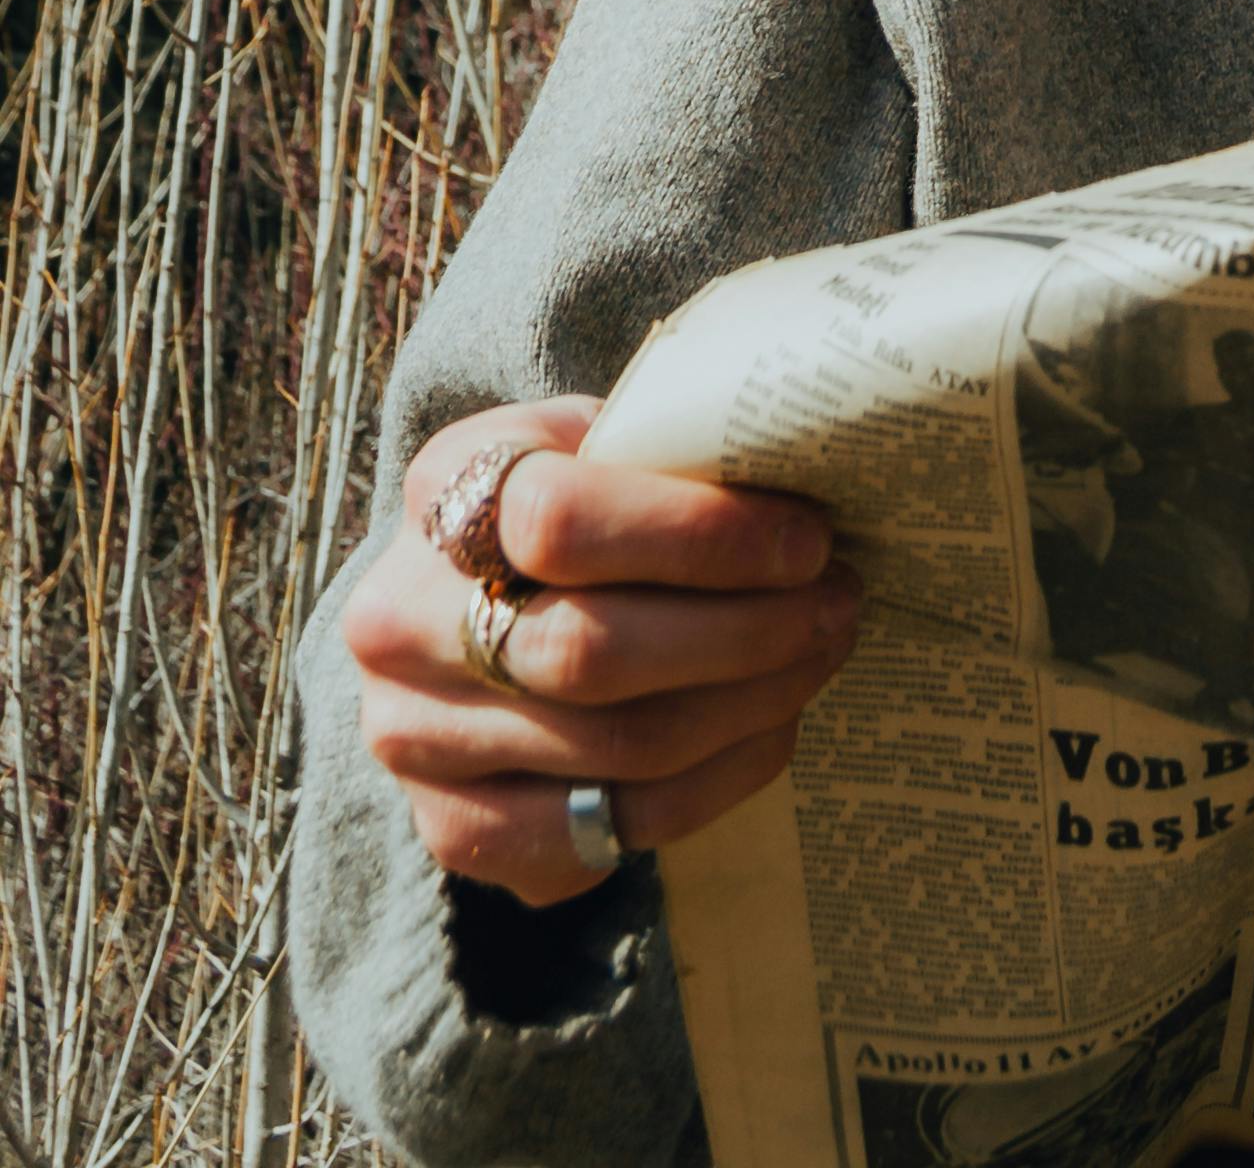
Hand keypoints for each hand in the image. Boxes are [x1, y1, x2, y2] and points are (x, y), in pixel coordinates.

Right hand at [343, 398, 863, 904]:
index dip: (703, 535)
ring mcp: (414, 738)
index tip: (807, 539)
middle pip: (591, 652)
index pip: (561, 521)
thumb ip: (674, 451)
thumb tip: (813, 474)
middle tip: (839, 605)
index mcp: (442, 487)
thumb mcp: (608, 437)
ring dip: (750, 707)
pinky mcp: (454, 828)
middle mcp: (400, 620)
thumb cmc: (580, 492)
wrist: (481, 590)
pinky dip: (712, 787)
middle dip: (746, 634)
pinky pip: (605, 831)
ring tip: (819, 657)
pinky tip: (768, 730)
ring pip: (614, 748)